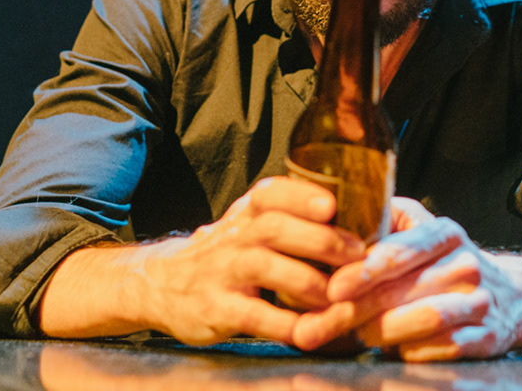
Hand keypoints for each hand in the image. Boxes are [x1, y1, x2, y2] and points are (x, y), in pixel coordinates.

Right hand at [119, 177, 363, 345]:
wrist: (163, 285)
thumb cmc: (226, 254)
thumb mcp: (248, 225)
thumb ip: (290, 217)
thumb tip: (358, 217)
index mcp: (247, 213)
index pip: (271, 192)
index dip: (301, 195)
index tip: (332, 204)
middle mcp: (234, 237)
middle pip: (275, 227)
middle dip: (320, 240)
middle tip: (357, 254)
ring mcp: (222, 272)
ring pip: (264, 266)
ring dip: (307, 281)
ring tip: (337, 294)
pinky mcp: (216, 309)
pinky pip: (253, 315)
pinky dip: (285, 324)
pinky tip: (310, 329)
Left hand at [292, 197, 521, 360]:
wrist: (511, 296)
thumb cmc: (444, 263)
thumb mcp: (419, 230)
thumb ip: (382, 225)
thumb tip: (325, 230)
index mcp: (444, 233)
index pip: (401, 250)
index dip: (364, 270)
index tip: (333, 288)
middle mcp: (466, 265)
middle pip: (402, 290)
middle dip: (354, 310)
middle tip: (317, 327)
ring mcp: (480, 301)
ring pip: (425, 319)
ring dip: (382, 331)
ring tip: (356, 336)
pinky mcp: (488, 336)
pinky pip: (444, 348)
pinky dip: (413, 350)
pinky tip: (393, 350)